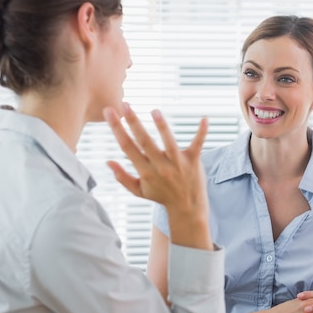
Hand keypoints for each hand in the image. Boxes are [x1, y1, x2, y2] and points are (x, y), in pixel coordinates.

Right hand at [103, 103, 210, 248]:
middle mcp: (160, 166)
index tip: (109, 111)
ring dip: (162, 126)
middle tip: (124, 104)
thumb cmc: (161, 196)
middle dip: (133, 122)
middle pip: (144, 141)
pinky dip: (202, 132)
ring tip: (154, 111)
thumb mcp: (139, 191)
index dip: (117, 128)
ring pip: (169, 142)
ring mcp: (178, 163)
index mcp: (145, 172)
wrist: (187, 208)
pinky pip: (198, 144)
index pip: (127, 147)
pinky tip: (204, 118)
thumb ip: (122, 177)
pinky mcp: (194, 161)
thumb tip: (108, 161)